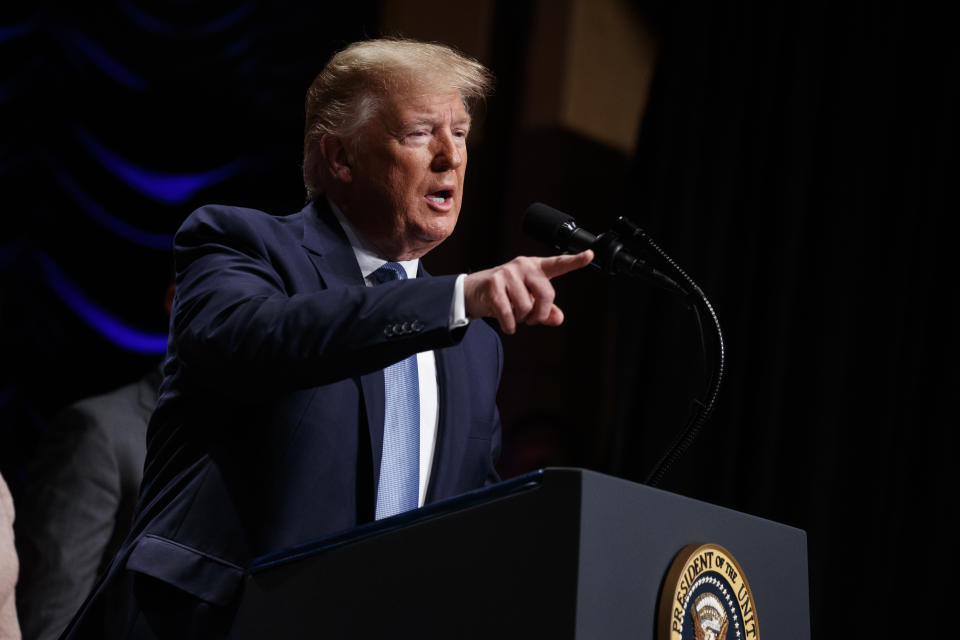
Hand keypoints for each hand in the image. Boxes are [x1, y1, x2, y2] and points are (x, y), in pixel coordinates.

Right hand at [463, 250, 593, 333]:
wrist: (473, 292)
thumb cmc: (505, 295)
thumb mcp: (528, 302)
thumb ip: (546, 310)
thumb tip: (558, 318)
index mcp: (536, 268)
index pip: (558, 264)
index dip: (575, 260)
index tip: (590, 255)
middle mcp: (524, 265)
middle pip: (547, 294)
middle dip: (540, 314)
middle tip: (531, 319)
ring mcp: (508, 273)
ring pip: (526, 307)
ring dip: (521, 319)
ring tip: (513, 314)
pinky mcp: (494, 284)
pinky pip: (509, 313)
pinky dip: (510, 325)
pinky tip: (507, 324)